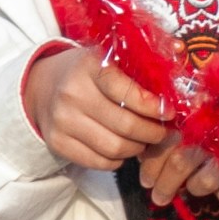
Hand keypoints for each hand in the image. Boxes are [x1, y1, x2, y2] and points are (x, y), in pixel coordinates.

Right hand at [24, 42, 170, 171]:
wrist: (40, 86)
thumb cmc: (85, 72)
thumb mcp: (106, 58)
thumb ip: (138, 66)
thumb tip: (177, 65)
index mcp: (89, 65)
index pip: (126, 91)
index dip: (152, 106)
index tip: (169, 113)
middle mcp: (72, 93)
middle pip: (125, 125)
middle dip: (152, 133)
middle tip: (162, 132)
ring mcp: (62, 120)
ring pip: (114, 148)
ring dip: (137, 149)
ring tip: (144, 141)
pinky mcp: (57, 143)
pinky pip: (99, 162)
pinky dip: (118, 160)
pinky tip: (122, 148)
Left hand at [138, 65, 218, 213]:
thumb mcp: (210, 104)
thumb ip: (182, 119)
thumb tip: (145, 148)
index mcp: (204, 110)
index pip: (168, 139)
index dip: (153, 161)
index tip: (144, 177)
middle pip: (182, 163)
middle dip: (165, 185)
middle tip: (156, 197)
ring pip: (203, 182)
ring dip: (193, 189)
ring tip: (189, 188)